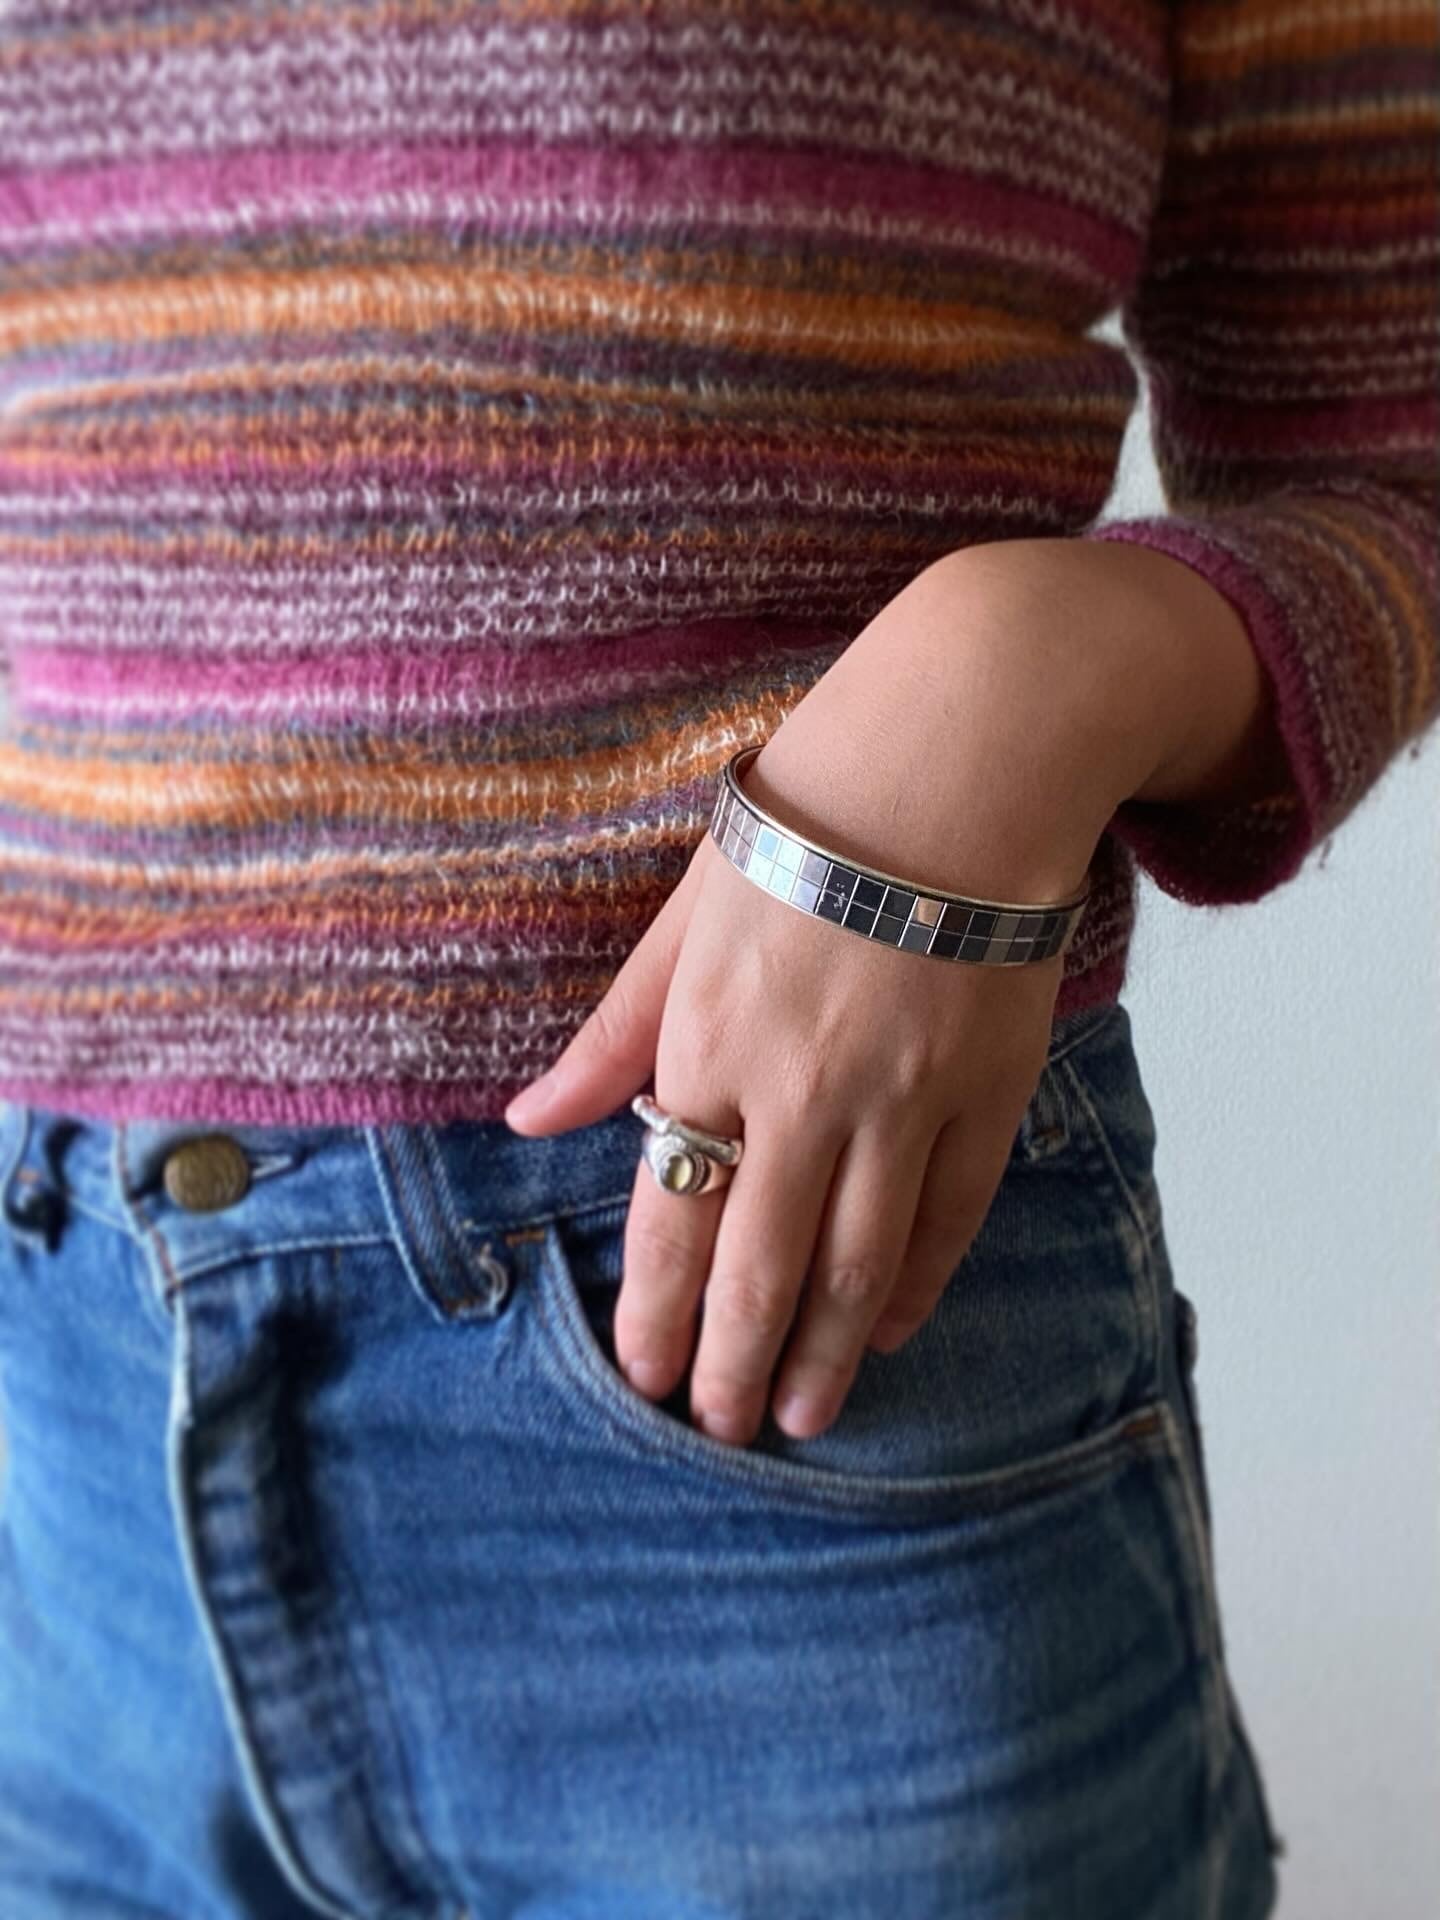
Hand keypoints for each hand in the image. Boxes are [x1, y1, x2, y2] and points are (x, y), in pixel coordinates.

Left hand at [502, 537, 1281, 1446]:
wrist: (956, 761)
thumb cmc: (804, 827)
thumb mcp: (683, 918)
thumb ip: (613, 1033)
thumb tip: (529, 1121)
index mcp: (713, 1042)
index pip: (671, 1211)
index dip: (653, 1307)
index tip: (641, 1375)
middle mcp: (805, 1088)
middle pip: (762, 1259)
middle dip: (732, 1357)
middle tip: (718, 1428)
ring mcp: (906, 1095)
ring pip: (861, 1258)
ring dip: (824, 1350)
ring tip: (801, 1419)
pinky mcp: (988, 1087)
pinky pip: (952, 1212)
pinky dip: (919, 1282)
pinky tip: (891, 1330)